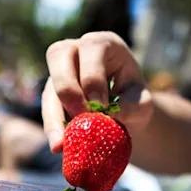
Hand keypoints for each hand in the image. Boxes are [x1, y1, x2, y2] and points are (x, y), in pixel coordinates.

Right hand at [42, 32, 152, 150]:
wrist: (125, 110)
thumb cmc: (134, 98)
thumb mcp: (143, 101)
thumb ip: (134, 107)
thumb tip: (109, 118)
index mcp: (102, 44)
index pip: (91, 50)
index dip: (93, 79)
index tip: (102, 108)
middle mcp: (76, 50)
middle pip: (59, 55)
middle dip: (68, 89)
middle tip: (82, 118)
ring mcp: (60, 72)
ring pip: (49, 85)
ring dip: (53, 116)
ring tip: (59, 145)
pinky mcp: (51, 93)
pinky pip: (47, 108)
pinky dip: (53, 127)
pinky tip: (59, 146)